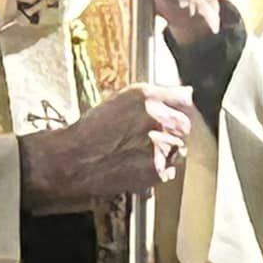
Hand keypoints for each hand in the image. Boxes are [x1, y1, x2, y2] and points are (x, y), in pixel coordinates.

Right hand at [20, 82, 195, 211]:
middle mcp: (156, 117)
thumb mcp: (120, 100)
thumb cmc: (90, 130)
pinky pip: (171, 167)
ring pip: (179, 147)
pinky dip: (160, 167)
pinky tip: (138, 163)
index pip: (183, 99)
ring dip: (166, 150)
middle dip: (171, 131)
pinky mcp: (158, 168)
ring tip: (137, 152)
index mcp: (146, 95)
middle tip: (145, 137)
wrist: (75, 160)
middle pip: (184, 125)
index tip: (170, 114)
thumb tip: (187, 93)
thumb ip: (156, 95)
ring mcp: (160, 144)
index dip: (176, 109)